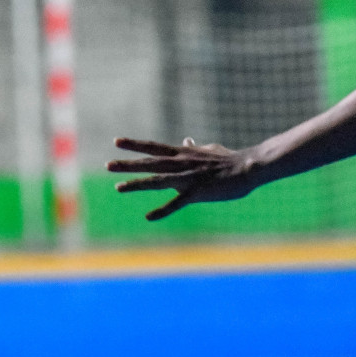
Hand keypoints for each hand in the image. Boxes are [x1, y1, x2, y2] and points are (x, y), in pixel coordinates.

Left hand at [107, 137, 260, 220]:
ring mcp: (188, 178)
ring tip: (118, 187)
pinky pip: (177, 203)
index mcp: (182, 154)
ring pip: (158, 180)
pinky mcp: (198, 192)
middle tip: (107, 165)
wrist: (248, 167)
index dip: (134, 144)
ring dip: (137, 184)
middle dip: (128, 164)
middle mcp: (181, 163)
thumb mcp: (207, 150)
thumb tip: (186, 139)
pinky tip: (149, 217)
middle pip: (150, 163)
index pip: (153, 147)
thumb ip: (193, 147)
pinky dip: (163, 210)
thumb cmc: (229, 160)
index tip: (116, 141)